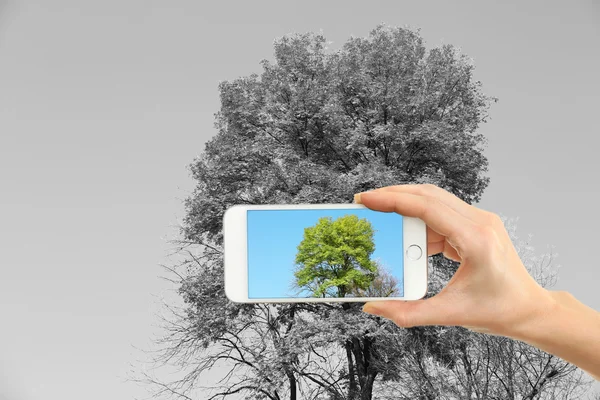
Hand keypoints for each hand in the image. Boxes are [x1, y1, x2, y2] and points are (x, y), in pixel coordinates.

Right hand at [354, 184, 556, 337]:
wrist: (530, 310)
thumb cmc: (498, 311)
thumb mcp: (450, 314)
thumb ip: (408, 313)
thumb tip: (373, 306)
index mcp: (476, 239)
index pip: (427, 207)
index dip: (392, 200)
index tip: (366, 199)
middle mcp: (480, 222)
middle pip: (428, 195)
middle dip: (393, 195)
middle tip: (365, 202)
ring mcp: (481, 220)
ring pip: (435, 200)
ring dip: (405, 204)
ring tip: (380, 215)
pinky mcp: (477, 226)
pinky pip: (442, 213)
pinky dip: (419, 220)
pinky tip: (405, 235)